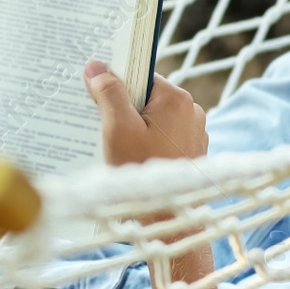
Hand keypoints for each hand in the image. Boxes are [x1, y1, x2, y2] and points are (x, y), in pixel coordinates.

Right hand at [85, 62, 206, 165]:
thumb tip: (96, 67)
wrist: (166, 221)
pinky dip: (144, 143)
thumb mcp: (118, 129)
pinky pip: (162, 137)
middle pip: (146, 98)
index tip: (95, 94)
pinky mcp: (189, 153)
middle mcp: (191, 112)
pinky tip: (128, 158)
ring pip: (153, 119)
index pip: (141, 77)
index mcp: (177, 99)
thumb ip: (108, 94)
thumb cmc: (141, 172)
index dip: (116, 84)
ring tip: (112, 145)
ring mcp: (193, 134)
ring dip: (132, 128)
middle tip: (99, 123)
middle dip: (122, 109)